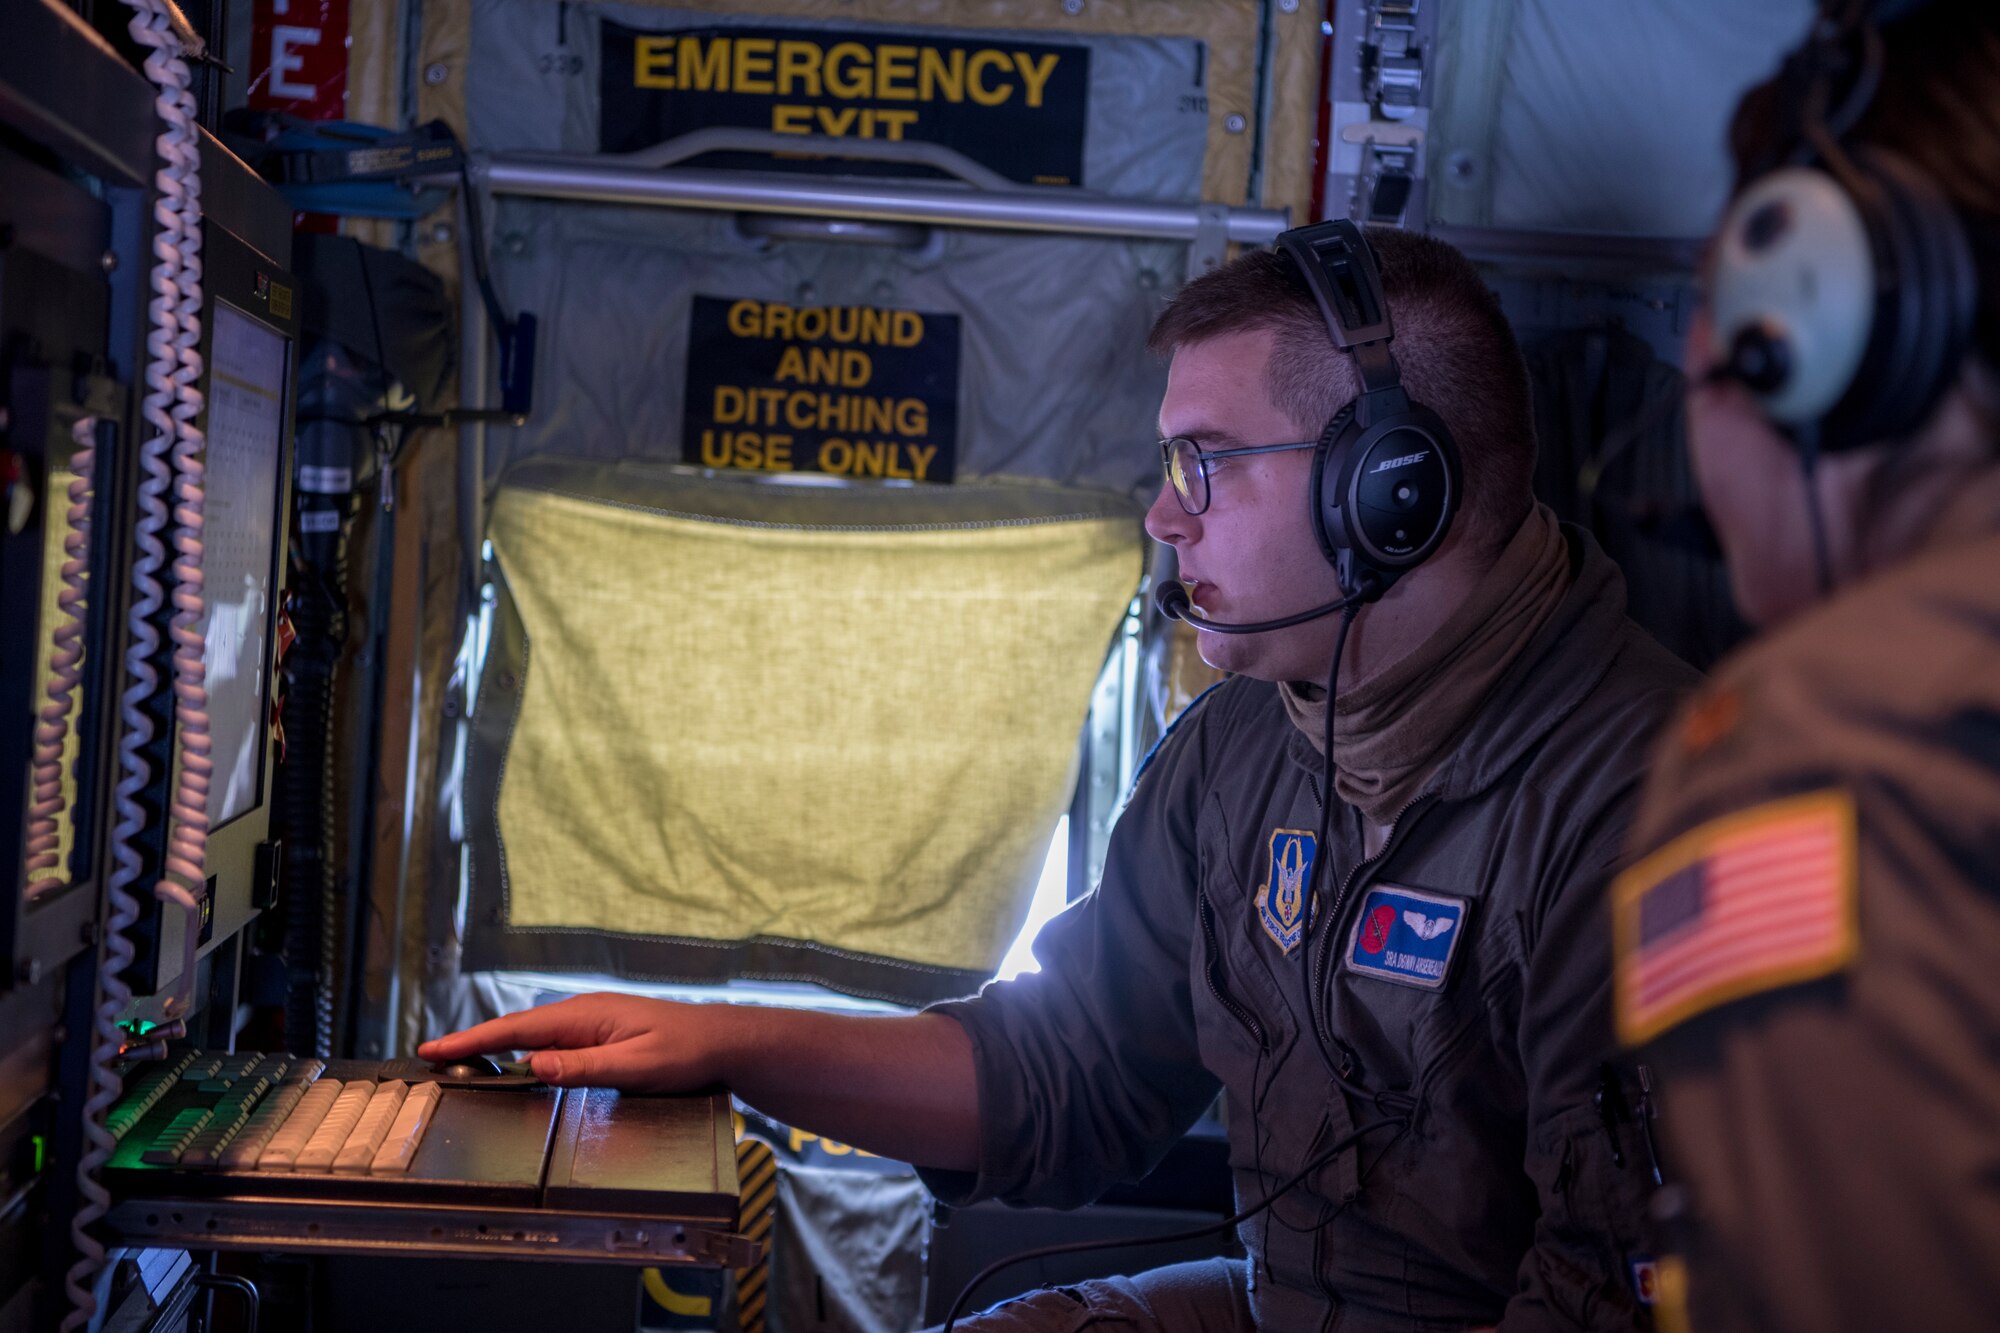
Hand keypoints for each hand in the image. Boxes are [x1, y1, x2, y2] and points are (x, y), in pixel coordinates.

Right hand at [417, 992, 720, 1090]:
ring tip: (458, 1059)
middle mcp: (584, 1013)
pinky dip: (522, 1050)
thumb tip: (534, 1065)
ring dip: (495, 1046)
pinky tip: (514, 1062)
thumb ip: (585, 1067)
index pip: (517, 1030)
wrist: (724, 1041)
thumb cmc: (687, 1052)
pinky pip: (551, 1041)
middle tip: (433, 1058)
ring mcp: (592, 1022)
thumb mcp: (636, 1065)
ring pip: (532, 1035)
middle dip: (473, 1042)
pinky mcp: (602, 1034)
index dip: (473, 1040)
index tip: (436, 1050)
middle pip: (517, 1029)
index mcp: (586, 1015)